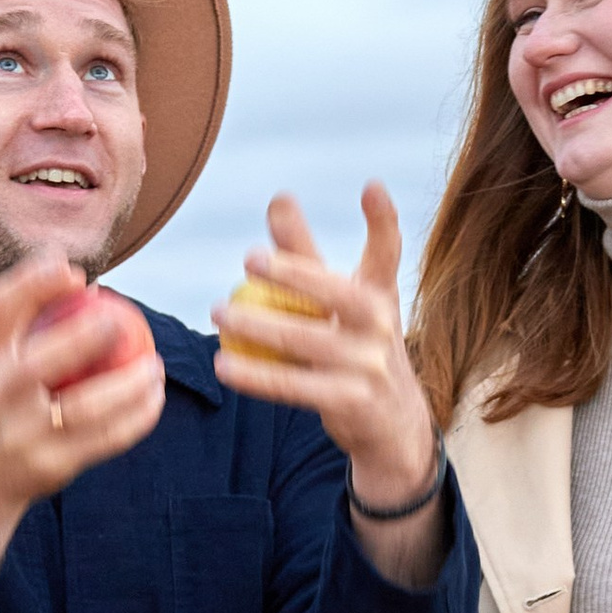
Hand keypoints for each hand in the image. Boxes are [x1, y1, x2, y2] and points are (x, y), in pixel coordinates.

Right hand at [0, 249, 164, 612]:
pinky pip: (105, 439)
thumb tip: (72, 268)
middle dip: (82, 338)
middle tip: (121, 320)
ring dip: (129, 386)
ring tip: (155, 366)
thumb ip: (24, 317)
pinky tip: (155, 398)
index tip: (74, 272)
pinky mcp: (51, 466)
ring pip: (85, 408)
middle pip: (38, 364)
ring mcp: (21, 435)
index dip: (33, 285)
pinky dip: (137, 418)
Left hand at [211, 187, 443, 579]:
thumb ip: (308, 254)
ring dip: (255, 327)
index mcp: (381, 294)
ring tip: (218, 313)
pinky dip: (255, 376)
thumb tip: (278, 198)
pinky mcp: (350, 402)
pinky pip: (292, 386)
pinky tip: (223, 365)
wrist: (393, 426)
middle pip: (334, 293)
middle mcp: (381, 325)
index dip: (381, 220)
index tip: (371, 186)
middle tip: (251, 259)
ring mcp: (369, 366)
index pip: (387, 252)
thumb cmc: (356, 348)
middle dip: (293, 274)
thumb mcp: (342, 302)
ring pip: (303, 341)